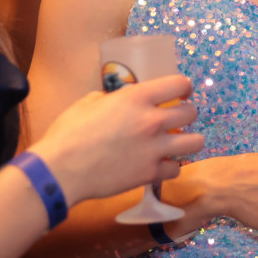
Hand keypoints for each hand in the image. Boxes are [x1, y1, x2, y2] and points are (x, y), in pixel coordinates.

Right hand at [32, 75, 203, 204]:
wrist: (62, 170)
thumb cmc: (68, 134)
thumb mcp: (87, 103)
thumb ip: (110, 99)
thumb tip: (115, 101)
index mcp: (136, 97)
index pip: (179, 83)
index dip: (184, 87)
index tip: (182, 92)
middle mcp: (152, 121)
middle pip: (191, 113)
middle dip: (186, 114)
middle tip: (177, 119)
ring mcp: (154, 149)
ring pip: (195, 142)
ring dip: (188, 141)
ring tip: (177, 143)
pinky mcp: (150, 173)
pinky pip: (176, 169)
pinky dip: (169, 167)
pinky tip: (160, 165)